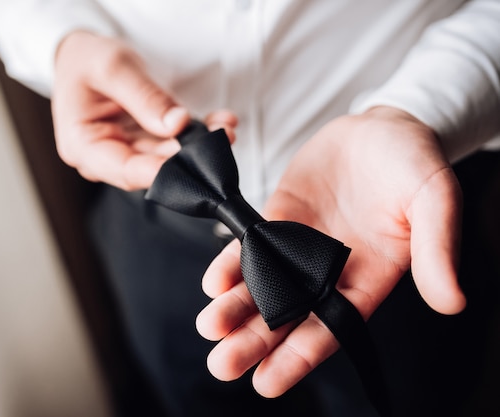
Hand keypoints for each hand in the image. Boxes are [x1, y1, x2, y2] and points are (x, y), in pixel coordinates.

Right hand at [51, 31, 236, 189]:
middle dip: (188, 156)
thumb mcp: (113, 68)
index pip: (125, 170)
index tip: (192, 164)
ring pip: (167, 157)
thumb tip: (177, 124)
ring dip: (198, 145)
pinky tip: (219, 123)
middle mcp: (104, 157)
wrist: (83, 55)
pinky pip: (173, 144)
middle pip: (150, 167)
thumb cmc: (86, 60)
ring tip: (224, 129)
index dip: (161, 172)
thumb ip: (144, 97)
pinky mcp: (144, 143)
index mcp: (82, 146)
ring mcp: (126, 152)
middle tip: (219, 139)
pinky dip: (197, 133)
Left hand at [196, 106, 466, 396]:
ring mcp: (299, 245)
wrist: (382, 127)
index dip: (299, 357)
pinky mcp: (277, 218)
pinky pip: (251, 246)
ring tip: (209, 328)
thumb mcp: (436, 201)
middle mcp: (328, 270)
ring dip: (234, 308)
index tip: (267, 382)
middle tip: (222, 365)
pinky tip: (213, 283)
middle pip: (287, 316)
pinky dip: (230, 264)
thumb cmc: (415, 165)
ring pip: (262, 285)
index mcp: (368, 278)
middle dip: (254, 341)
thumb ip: (437, 250)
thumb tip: (452, 302)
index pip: (331, 328)